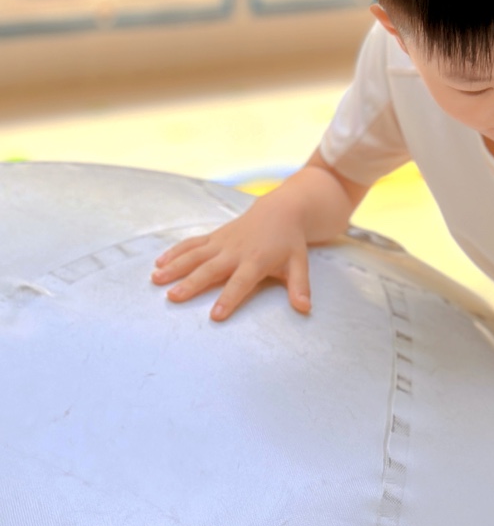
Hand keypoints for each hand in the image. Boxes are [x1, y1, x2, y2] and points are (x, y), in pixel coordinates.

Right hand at [151, 195, 311, 321]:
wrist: (281, 210)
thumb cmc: (289, 241)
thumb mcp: (299, 263)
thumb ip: (300, 286)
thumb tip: (305, 308)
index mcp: (256, 261)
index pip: (241, 283)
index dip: (229, 299)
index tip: (215, 316)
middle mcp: (235, 251)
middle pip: (210, 269)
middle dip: (192, 283)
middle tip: (173, 298)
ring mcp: (222, 242)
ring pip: (195, 255)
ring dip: (175, 266)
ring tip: (156, 280)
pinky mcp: (214, 236)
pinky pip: (192, 243)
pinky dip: (175, 251)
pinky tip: (158, 262)